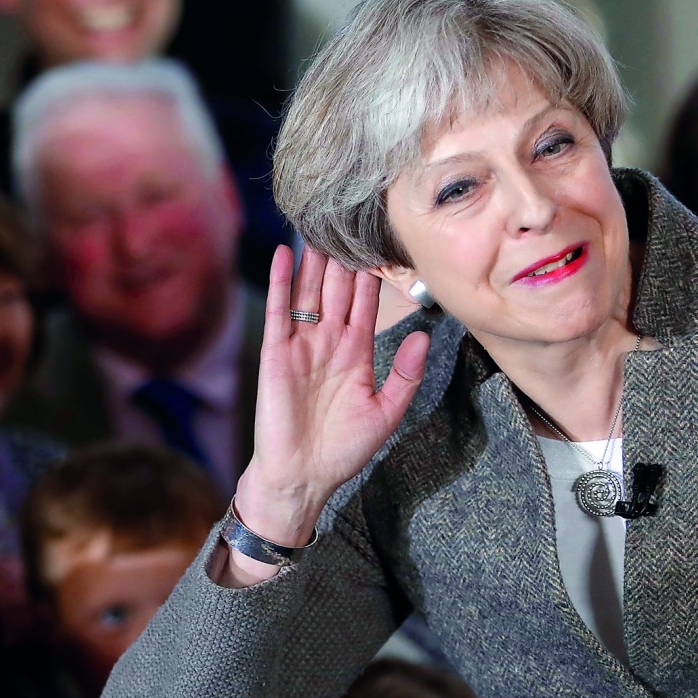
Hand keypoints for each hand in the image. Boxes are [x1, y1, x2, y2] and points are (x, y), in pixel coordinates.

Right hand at [236, 245, 429, 545]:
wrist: (303, 476)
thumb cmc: (344, 449)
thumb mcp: (386, 412)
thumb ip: (406, 374)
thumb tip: (422, 336)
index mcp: (356, 354)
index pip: (364, 305)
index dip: (371, 277)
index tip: (380, 245)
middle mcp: (328, 343)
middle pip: (336, 290)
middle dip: (342, 259)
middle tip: (348, 220)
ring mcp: (301, 346)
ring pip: (309, 293)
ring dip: (313, 262)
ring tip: (318, 227)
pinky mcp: (275, 354)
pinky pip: (278, 311)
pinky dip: (282, 283)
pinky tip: (286, 255)